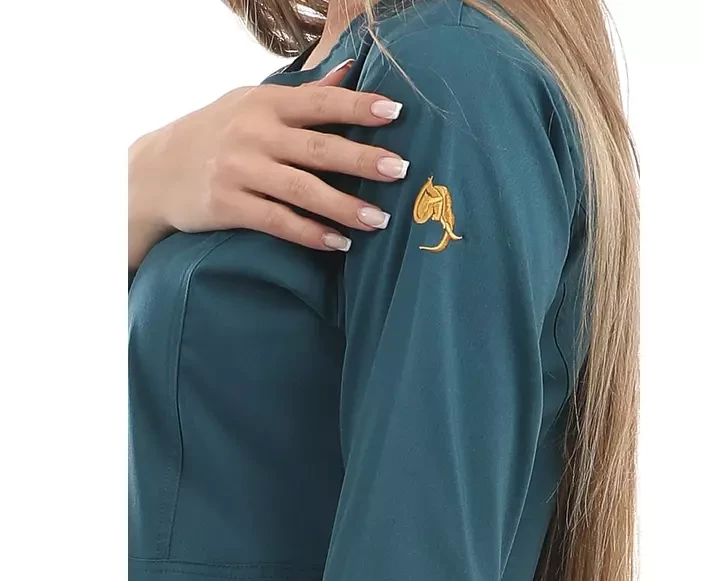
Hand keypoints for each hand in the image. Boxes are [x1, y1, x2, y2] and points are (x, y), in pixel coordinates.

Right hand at [128, 59, 408, 269]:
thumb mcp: (251, 104)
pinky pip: (277, 222)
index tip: (396, 112)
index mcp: (265, 103)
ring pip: (302, 190)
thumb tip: (348, 71)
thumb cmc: (214, 134)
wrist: (154, 171)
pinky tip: (337, 243)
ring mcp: (239, 170)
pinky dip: (310, 233)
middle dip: (364, 159)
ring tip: (379, 220)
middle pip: (319, 148)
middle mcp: (253, 133)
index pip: (321, 102)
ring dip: (344, 206)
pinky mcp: (227, 205)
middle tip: (402, 171)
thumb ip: (302, 95)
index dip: (359, 106)